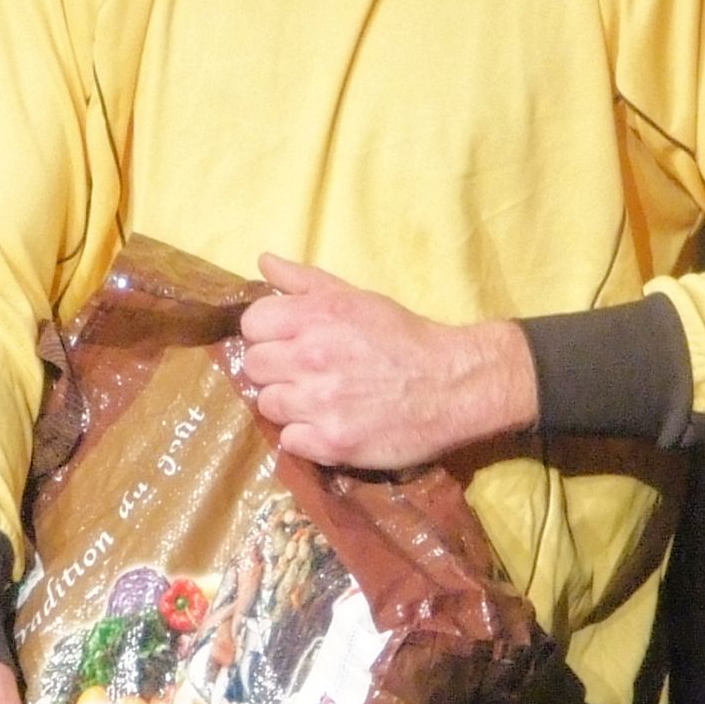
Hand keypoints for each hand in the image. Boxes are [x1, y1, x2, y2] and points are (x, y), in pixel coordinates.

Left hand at [237, 254, 537, 468]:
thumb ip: (304, 280)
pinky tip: (329, 423)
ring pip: (267, 404)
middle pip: (254, 365)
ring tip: (318, 399)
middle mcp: (311, 357)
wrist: (452, 384)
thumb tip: (263, 261)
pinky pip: (288, 440)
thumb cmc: (402, 336)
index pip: (252, 324)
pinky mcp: (331, 442)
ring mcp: (319, 403)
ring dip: (288, 403)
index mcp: (316, 316)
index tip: (286, 340)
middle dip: (275, 368)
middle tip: (304, 372)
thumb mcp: (356, 297)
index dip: (266, 332)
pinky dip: (305, 435)